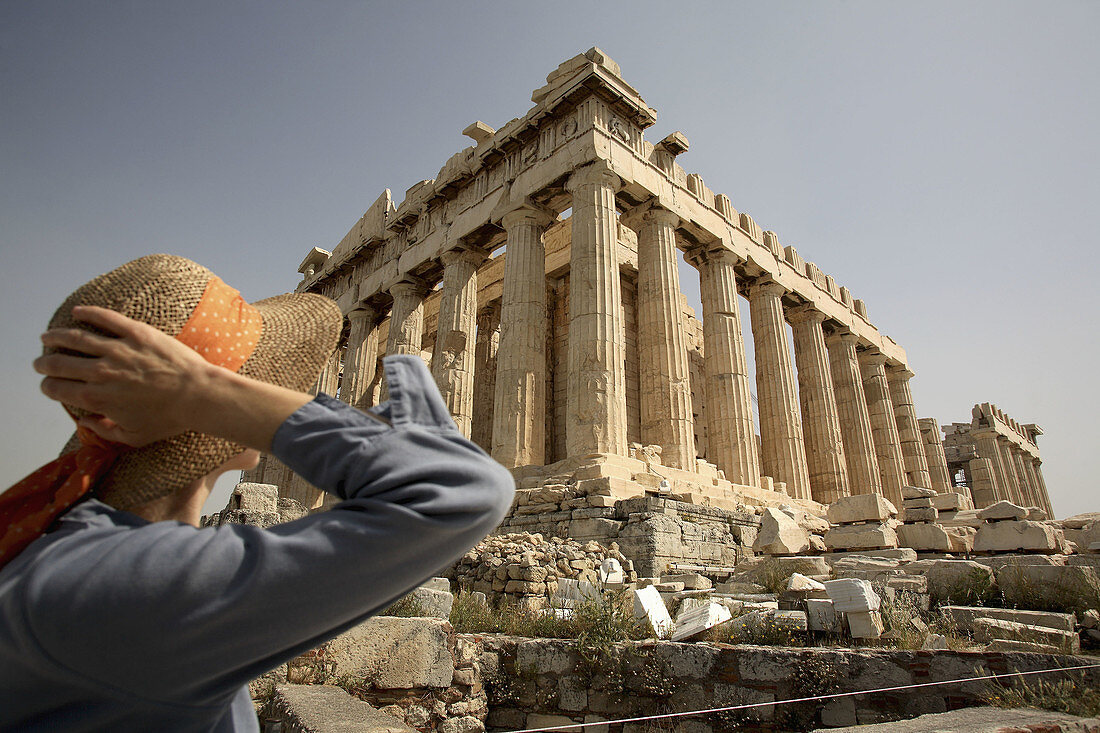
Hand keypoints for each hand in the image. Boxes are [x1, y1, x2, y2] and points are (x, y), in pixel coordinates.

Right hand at [34, 305, 312, 450]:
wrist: (199, 395)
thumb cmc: (169, 419)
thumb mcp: (133, 437)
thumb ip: (104, 432)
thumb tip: (84, 422)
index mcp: (97, 399)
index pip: (58, 389)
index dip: (48, 387)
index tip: (49, 385)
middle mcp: (101, 372)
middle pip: (59, 363)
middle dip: (44, 363)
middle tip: (40, 362)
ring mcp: (118, 350)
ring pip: (75, 338)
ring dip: (56, 337)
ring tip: (48, 337)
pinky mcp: (136, 333)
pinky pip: (105, 318)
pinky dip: (87, 313)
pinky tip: (77, 312)